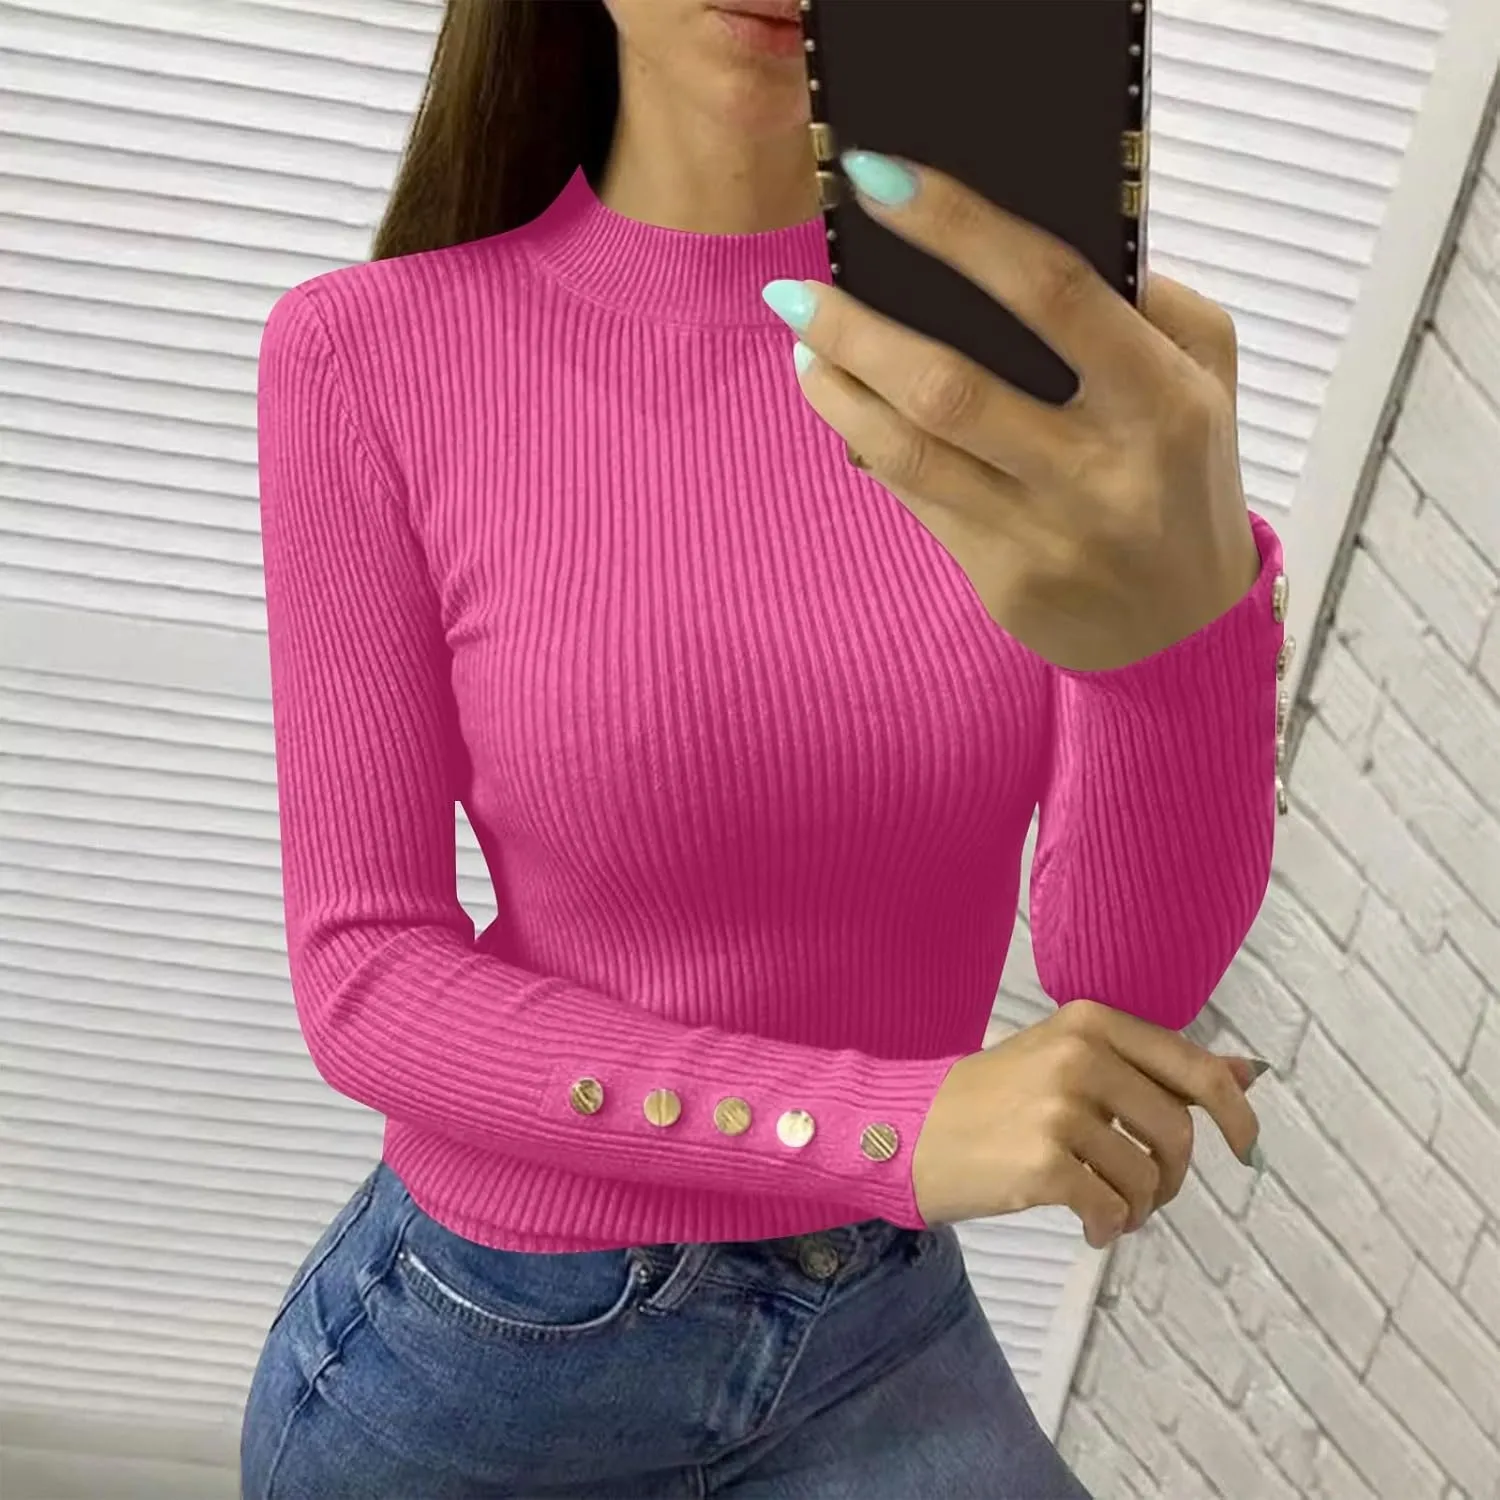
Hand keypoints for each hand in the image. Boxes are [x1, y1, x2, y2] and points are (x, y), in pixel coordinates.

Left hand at [775, 153, 1261, 671]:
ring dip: (841, 391)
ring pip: (913, 451)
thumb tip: (1043, 235)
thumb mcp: (1206, 378)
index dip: (959, 230)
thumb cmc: (1185, 477)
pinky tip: (841, 405)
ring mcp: (1046, 534)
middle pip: (951, 385)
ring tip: (804, 343)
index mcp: (1164, 400)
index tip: (879, 181)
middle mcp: (1102, 470)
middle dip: (857, 330)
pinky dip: (865, 443)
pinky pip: (916, 499)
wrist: (1184, 629)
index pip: (1052, 293)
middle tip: (796, 289)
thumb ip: (1150, 303)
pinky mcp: (1003, 581)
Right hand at [911, 1000, 1261, 1245]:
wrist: (913, 1130)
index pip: (1193, 1067)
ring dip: (1139, 1207)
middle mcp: (1078, 1055)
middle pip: (1177, 1131)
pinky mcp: (1042, 1163)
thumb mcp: (1073, 1060)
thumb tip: (1249, 1072)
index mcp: (1091, 1021)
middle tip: (1147, 1193)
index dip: (1234, 1114)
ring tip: (1112, 1210)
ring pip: (1147, 1177)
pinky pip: (1112, 1208)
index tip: (1244, 1148)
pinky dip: (1109, 1227)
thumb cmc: (997, 1097)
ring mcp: (1059, 1109)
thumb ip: (1155, 1065)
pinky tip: (1090, 1227)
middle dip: (1174, 1176)